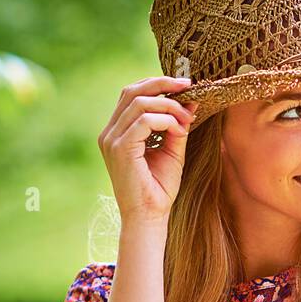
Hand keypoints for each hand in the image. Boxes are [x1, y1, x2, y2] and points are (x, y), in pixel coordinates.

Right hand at [97, 76, 197, 225]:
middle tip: (189, 87)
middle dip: (163, 84)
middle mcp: (110, 132)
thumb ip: (176, 125)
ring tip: (187, 120)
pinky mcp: (119, 148)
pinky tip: (180, 132)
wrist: (149, 217)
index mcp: (117, 131)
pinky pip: (144, 121)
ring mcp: (111, 139)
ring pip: (140, 103)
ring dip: (169, 107)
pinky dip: (166, 121)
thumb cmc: (159, 189)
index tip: (185, 86)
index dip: (158, 85)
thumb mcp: (171, 150)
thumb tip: (191, 100)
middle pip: (132, 91)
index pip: (132, 94)